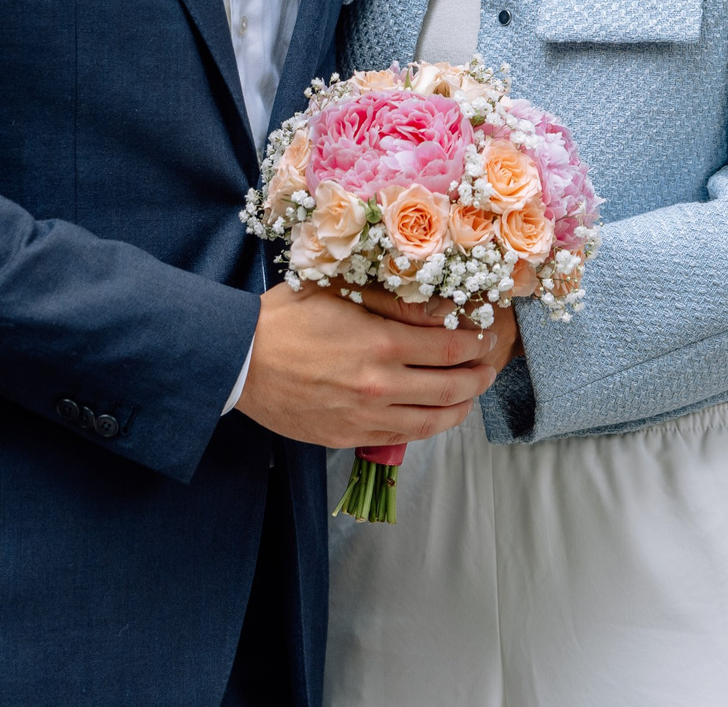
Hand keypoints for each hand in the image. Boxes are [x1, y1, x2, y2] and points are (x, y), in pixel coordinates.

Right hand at [234, 284, 506, 448]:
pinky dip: (426, 427)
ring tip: (469, 396)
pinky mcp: (348, 438)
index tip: (486, 337)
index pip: (451, 349)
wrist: (239, 361)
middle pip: (452, 389)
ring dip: (460, 409)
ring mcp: (365, 417)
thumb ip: (393, 301)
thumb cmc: (287, 317)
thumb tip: (438, 310)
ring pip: (432, 422)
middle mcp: (380, 385)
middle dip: (478, 379)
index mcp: (381, 343)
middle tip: (488, 368)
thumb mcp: (341, 290)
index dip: (477, 344)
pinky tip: (432, 414)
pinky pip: (401, 438)